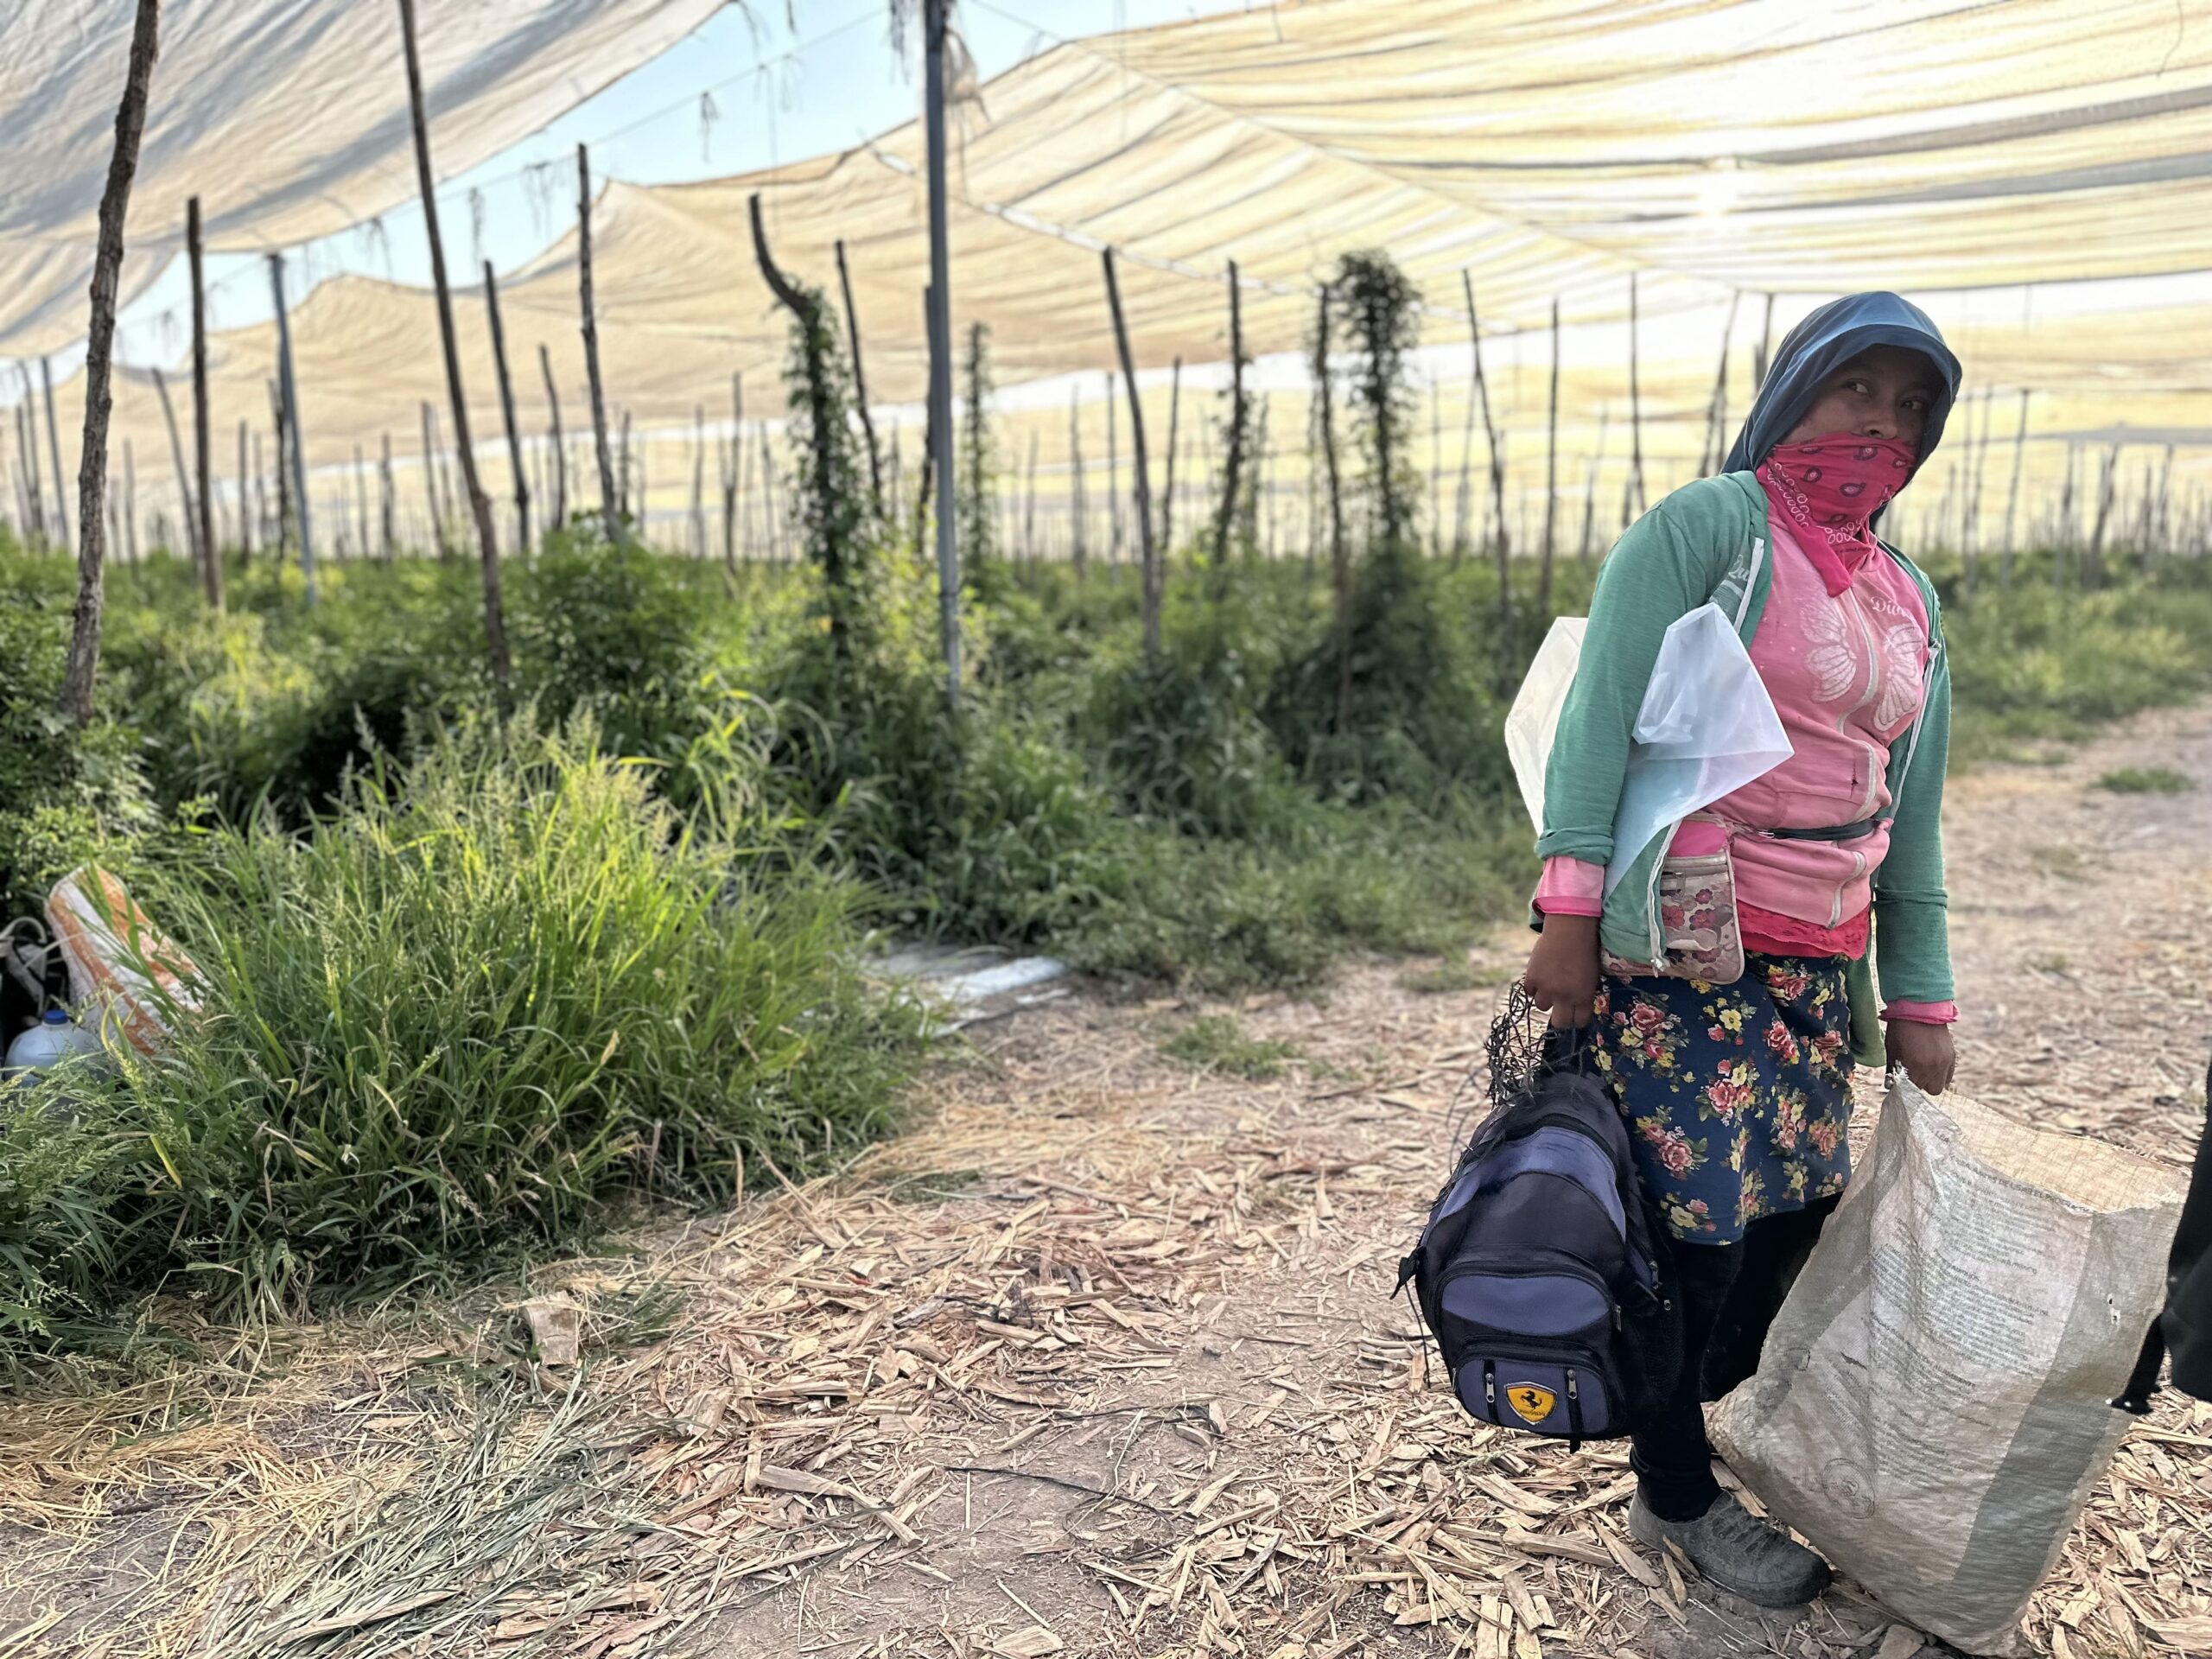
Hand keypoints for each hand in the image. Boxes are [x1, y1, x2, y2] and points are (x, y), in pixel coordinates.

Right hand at [1525, 913, 1600, 1028]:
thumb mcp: (1592, 977)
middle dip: (1560, 1017)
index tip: (1573, 1013)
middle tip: (1560, 1007)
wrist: (1569, 931)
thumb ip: (1583, 993)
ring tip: (1549, 985)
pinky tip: (1539, 976)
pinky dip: (1533, 986)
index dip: (1576, 1018)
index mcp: (1583, 997)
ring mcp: (1546, 988)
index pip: (1578, 1022)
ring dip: (1545, 997)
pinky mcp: (1532, 978)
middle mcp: (1564, 997)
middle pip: (1559, 1022)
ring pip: (1542, 1005)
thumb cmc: (1586, 951)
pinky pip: (1529, 991)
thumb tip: (1575, 1004)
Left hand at [1885, 1019, 1954, 1094]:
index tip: (1901, 1085)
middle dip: (1920, 1086)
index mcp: (1915, 1067)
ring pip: (1941, 1085)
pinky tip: (1932, 1066)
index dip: (1905, 1089)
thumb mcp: (1892, 1050)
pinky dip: (1941, 1074)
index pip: (1911, 1091)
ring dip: (1931, 1081)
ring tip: (1922, 1070)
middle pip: (1928, 1090)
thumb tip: (1891, 1086)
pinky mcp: (1953, 1057)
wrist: (1920, 1009)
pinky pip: (1949, 1075)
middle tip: (1912, 1076)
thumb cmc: (1902, 1029)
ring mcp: (1945, 1063)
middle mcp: (1933, 1068)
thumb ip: (1892, 1071)